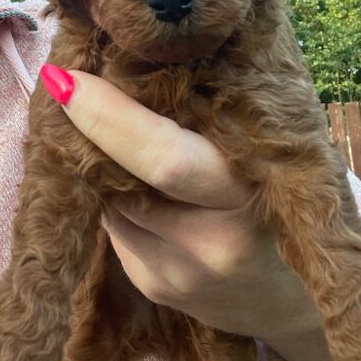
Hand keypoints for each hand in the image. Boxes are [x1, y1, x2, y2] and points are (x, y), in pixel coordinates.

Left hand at [40, 66, 339, 360]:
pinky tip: (140, 188)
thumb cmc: (286, 198)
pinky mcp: (157, 287)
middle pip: (126, 183)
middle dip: (88, 131)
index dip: (108, 117)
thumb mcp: (270, 154)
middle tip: (63, 88)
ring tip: (117, 136)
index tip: (66, 77)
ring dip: (104, 165)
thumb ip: (216, 119)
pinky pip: (116, 226)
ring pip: (112, 201)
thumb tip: (136, 66)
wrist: (296, 294)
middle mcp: (214, 242)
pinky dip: (117, 198)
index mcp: (251, 194)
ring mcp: (181, 272)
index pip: (165, 157)